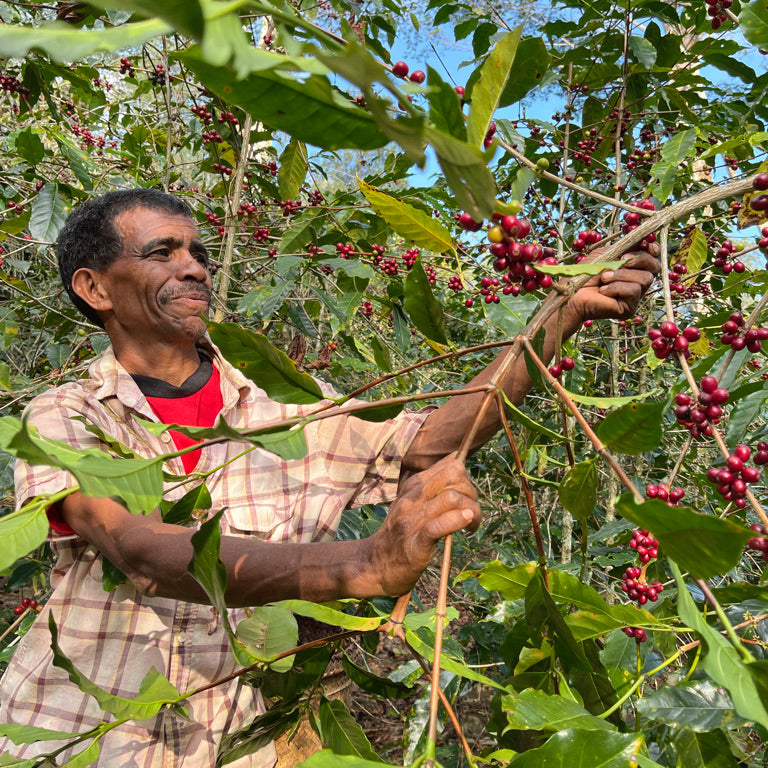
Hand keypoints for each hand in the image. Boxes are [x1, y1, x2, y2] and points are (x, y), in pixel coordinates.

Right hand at [364, 454, 480, 596]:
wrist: (375, 566)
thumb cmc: (401, 534)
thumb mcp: (412, 503)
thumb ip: (432, 484)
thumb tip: (456, 459)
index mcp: (413, 486)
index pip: (451, 466)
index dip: (466, 480)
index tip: (467, 498)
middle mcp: (411, 498)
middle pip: (454, 477)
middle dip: (471, 493)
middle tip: (472, 513)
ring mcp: (411, 519)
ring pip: (451, 498)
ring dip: (472, 511)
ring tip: (472, 525)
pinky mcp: (415, 543)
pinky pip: (439, 525)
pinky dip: (458, 521)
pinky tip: (467, 526)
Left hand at [569, 246, 659, 322]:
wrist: (572, 294)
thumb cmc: (585, 274)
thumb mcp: (606, 254)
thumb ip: (624, 247)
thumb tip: (643, 239)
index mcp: (633, 267)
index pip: (653, 256)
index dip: (652, 249)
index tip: (645, 245)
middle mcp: (637, 281)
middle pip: (654, 266)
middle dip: (639, 259)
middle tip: (622, 260)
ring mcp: (634, 296)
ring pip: (645, 278)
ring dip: (622, 275)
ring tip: (604, 278)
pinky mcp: (630, 307)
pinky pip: (634, 291)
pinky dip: (617, 287)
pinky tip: (603, 291)